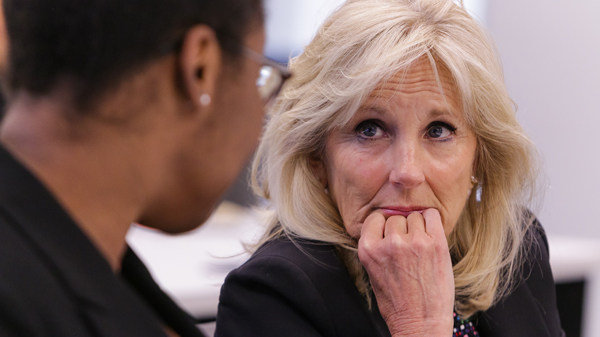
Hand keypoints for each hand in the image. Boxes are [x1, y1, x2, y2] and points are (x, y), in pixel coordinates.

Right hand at [358, 209, 453, 336]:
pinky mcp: (436, 244)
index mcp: (369, 250)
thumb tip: (385, 224)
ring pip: (414, 217)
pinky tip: (430, 233)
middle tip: (407, 249)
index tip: (389, 236)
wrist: (421, 323)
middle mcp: (390, 244)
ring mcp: (414, 243)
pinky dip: (431, 220)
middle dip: (401, 230)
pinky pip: (432, 215)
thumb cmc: (397, 303)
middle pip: (395, 218)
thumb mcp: (373, 273)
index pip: (374, 219)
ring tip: (419, 248)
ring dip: (417, 228)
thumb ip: (376, 247)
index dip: (382, 227)